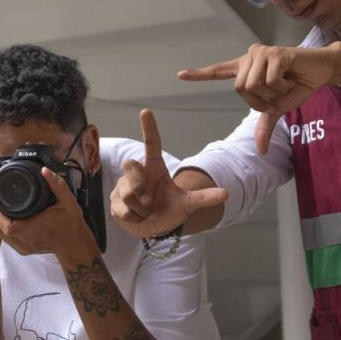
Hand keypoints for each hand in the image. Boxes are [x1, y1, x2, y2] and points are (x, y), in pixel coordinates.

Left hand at [0, 167, 93, 257]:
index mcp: (33, 228)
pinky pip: (6, 241)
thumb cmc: (71, 223)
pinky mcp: (24, 251)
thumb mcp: (68, 201)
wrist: (74, 244)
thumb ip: (57, 184)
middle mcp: (26, 240)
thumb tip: (44, 170)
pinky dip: (1, 231)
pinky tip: (1, 222)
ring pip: (1, 236)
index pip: (5, 223)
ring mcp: (24, 247)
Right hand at [109, 109, 227, 237]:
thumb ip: (204, 198)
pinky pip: (122, 209)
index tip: (146, 111)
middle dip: (140, 188)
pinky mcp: (114, 201)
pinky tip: (135, 218)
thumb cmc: (170, 210)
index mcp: (154, 167)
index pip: (152, 144)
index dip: (149, 128)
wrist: (154, 228)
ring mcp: (123, 186)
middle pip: (131, 167)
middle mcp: (137, 173)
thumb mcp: (188, 205)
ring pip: (127, 193)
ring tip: (146, 212)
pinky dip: (133, 218)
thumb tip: (226, 193)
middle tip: (150, 203)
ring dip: (140, 209)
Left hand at [178, 42, 340, 153]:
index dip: (199, 75)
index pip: (218, 72)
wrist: (321, 71)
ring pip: (253, 85)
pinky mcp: (274, 53)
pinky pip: (269, 81)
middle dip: (262, 99)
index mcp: (246, 69)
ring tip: (285, 83)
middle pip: (241, 89)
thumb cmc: (297, 85)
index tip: (180, 75)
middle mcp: (250, 57)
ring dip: (273, 92)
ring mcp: (261, 53)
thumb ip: (264, 124)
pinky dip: (282, 86)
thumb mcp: (278, 108)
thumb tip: (260, 150)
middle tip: (279, 91)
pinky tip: (291, 76)